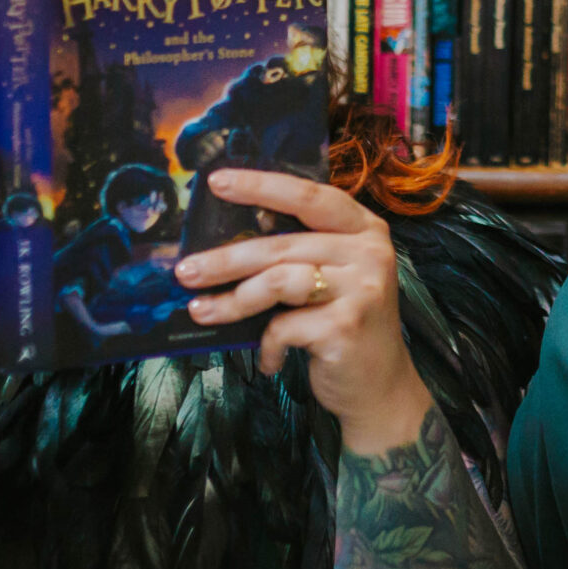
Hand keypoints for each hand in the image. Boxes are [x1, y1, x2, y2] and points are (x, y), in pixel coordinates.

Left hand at [172, 171, 431, 452]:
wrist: (381, 387)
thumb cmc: (345, 325)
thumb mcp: (332, 278)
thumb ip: (300, 252)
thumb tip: (233, 233)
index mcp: (364, 229)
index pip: (308, 196)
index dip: (261, 186)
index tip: (217, 181)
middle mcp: (369, 252)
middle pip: (282, 244)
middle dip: (226, 259)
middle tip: (185, 271)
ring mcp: (361, 288)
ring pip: (277, 281)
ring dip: (233, 301)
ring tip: (202, 312)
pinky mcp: (346, 325)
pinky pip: (284, 326)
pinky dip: (267, 345)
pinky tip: (269, 359)